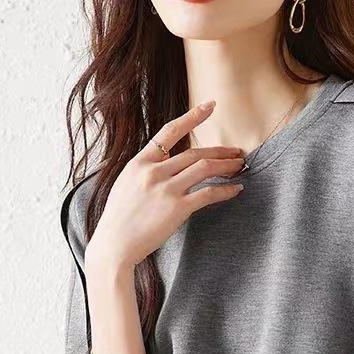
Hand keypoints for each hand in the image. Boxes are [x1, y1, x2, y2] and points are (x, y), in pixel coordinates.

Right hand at [85, 99, 245, 273]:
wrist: (114, 246)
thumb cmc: (119, 220)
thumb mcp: (126, 185)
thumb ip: (146, 170)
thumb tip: (168, 159)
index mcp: (140, 162)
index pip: (169, 132)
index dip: (192, 117)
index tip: (210, 107)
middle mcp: (154, 172)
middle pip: (194, 152)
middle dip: (220, 151)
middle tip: (236, 152)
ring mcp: (166, 189)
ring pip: (204, 168)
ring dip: (226, 166)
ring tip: (239, 166)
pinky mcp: (177, 209)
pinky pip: (208, 194)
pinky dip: (225, 190)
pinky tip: (236, 189)